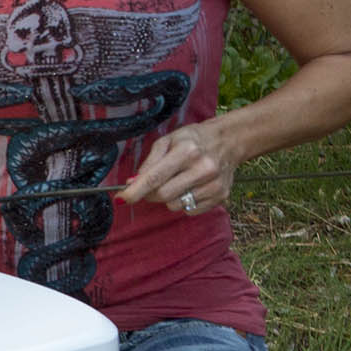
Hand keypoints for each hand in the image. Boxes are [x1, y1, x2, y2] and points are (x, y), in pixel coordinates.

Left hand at [116, 120, 240, 216]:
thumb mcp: (168, 141)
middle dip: (150, 194)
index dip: (135, 191)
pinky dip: (185, 202)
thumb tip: (132, 183)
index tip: (121, 200)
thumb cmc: (193, 140)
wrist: (229, 140)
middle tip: (151, 186)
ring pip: (175, 206)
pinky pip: (190, 211)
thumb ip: (149, 162)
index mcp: (186, 151)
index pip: (154, 178)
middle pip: (163, 195)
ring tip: (178, 182)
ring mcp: (214, 184)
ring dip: (169, 198)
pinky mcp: (221, 196)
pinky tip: (191, 187)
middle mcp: (202, 168)